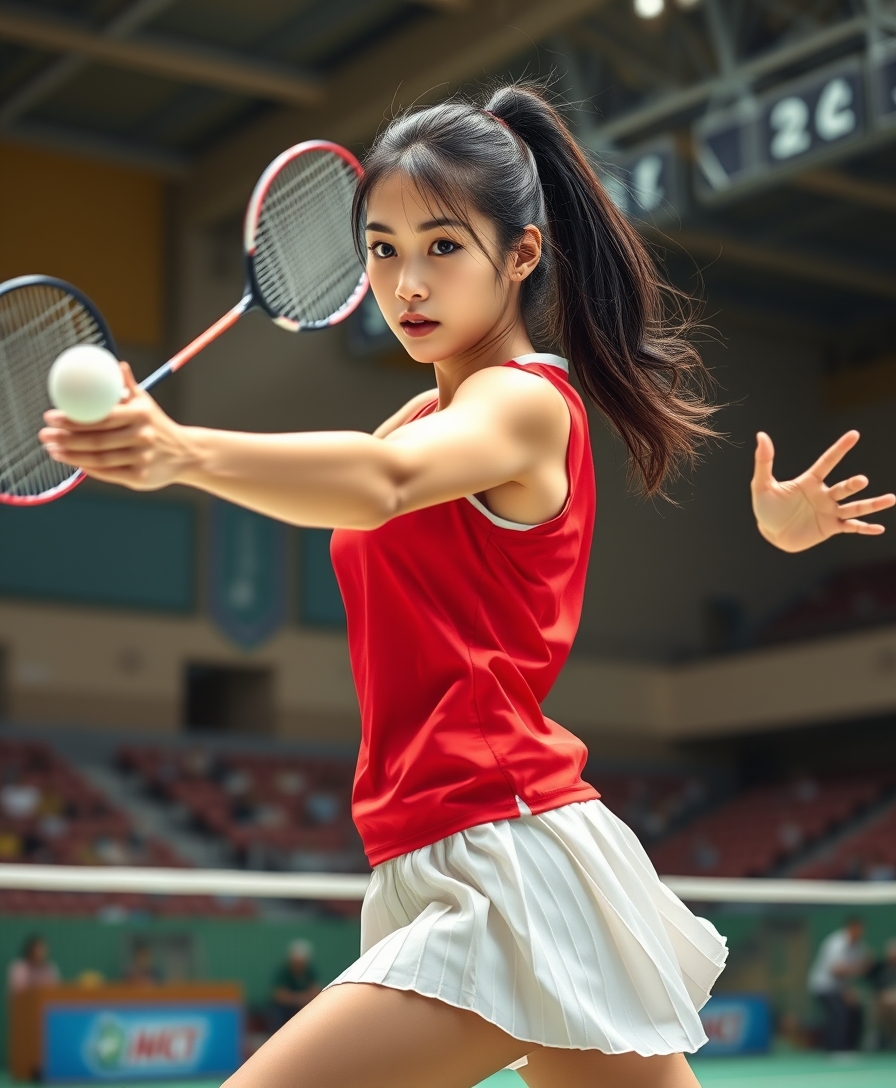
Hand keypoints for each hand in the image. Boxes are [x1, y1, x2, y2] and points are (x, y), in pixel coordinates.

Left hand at [39, 363, 195, 490]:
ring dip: (70, 455)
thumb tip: (117, 365)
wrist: (185, 453)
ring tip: (51, 449)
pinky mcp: (140, 477)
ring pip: (98, 459)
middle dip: (64, 438)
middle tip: (44, 434)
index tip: (50, 416)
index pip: (100, 417)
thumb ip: (129, 387)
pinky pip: (107, 473)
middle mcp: (142, 437)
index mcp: (140, 415)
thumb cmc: (157, 425)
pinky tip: (73, 462)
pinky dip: (87, 468)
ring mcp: (141, 459)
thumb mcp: (146, 404)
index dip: (72, 419)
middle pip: (96, 440)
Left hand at [751, 430, 894, 552]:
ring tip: (891, 499)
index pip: (827, 462)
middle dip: (853, 484)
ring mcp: (830, 511)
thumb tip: (761, 435)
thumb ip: (763, 461)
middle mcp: (824, 494)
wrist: (770, 534)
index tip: (854, 434)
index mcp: (810, 481)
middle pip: (843, 488)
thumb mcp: (761, 484)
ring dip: (872, 504)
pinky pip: (851, 527)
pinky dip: (864, 529)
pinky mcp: (831, 528)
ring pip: (854, 507)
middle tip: (861, 481)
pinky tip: (879, 529)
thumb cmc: (766, 508)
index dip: (840, 448)